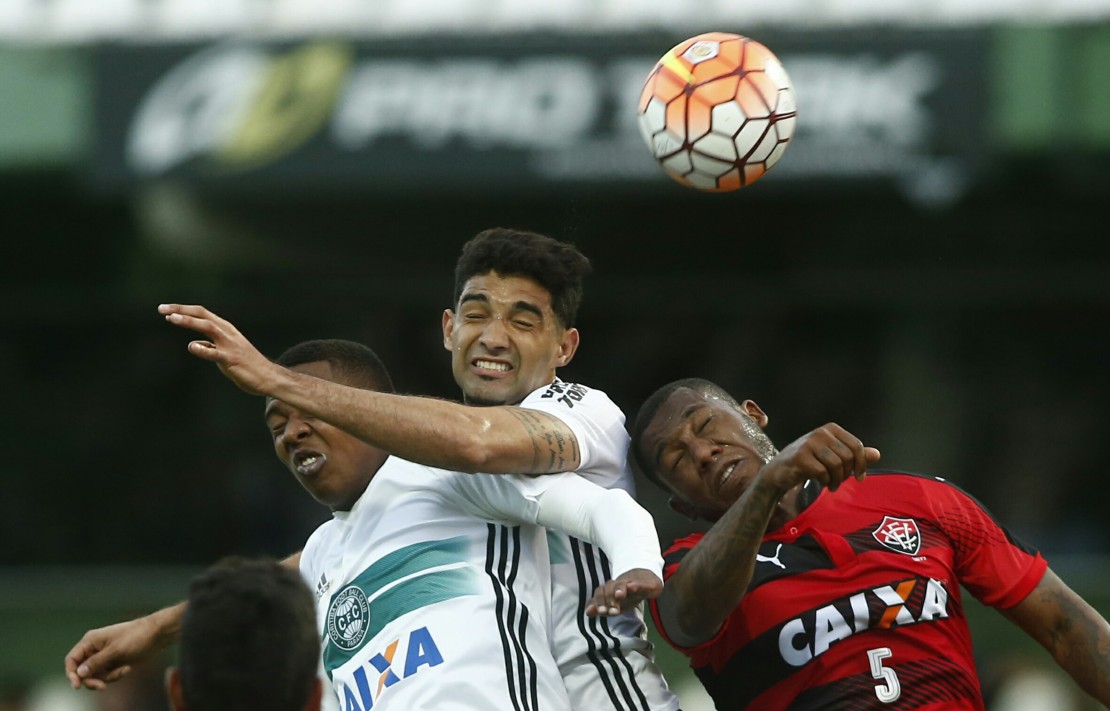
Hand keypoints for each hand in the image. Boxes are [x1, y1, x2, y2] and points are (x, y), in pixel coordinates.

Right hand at [64, 615, 167, 689]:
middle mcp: (94, 649)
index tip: (77, 686)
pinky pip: (106, 676)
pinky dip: (114, 676)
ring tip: (122, 671)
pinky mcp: (112, 663)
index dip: (71, 673)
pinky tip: (127, 668)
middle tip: (102, 686)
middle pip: (81, 671)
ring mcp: (103, 657)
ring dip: (106, 678)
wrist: (157, 635)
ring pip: (94, 676)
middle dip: (91, 680)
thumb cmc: (137, 637)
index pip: (72, 659)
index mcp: (91, 641)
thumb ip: (96, 662)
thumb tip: (79, 673)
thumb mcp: (116, 650)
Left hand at [158, 304, 276, 394]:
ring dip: (189, 321)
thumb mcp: (227, 351)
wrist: (268, 377)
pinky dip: (203, 349)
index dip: (183, 310)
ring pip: (208, 327)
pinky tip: (193, 347)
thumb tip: (196, 344)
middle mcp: (227, 333)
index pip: (202, 314)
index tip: (165, 310)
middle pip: (202, 315)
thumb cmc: (247, 365)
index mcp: (226, 329)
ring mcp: (230, 345)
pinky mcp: (232, 359)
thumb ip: (211, 345)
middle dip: (181, 310)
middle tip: (161, 309)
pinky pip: (215, 353)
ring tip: (172, 319)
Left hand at [585, 568, 662, 617]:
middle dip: (608, 599)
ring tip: (619, 596)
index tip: (600, 612)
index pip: (599, 593)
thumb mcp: (614, 604)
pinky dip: (635, 585)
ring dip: (619, 590)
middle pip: (609, 588)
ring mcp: (631, 583)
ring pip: (622, 584)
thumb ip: (600, 608)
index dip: (598, 601)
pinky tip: (632, 587)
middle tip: (611, 611)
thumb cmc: (627, 594)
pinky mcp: (644, 584)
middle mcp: (618, 585)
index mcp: (610, 590)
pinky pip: (639, 584)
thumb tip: (587, 612)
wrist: (646, 579)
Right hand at [762, 423, 880, 492]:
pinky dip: (825, 482)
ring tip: (831, 485)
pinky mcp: (800, 456)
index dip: (861, 464)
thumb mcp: (833, 457)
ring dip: (836, 480)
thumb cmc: (808, 462)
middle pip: (847, 456)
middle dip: (846, 474)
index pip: (856, 446)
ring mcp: (809, 443)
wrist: (780, 471)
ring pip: (836, 465)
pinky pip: (822, 472)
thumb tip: (877, 454)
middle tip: (839, 482)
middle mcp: (820, 432)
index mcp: (831, 429)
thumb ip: (854, 455)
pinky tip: (821, 483)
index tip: (859, 477)